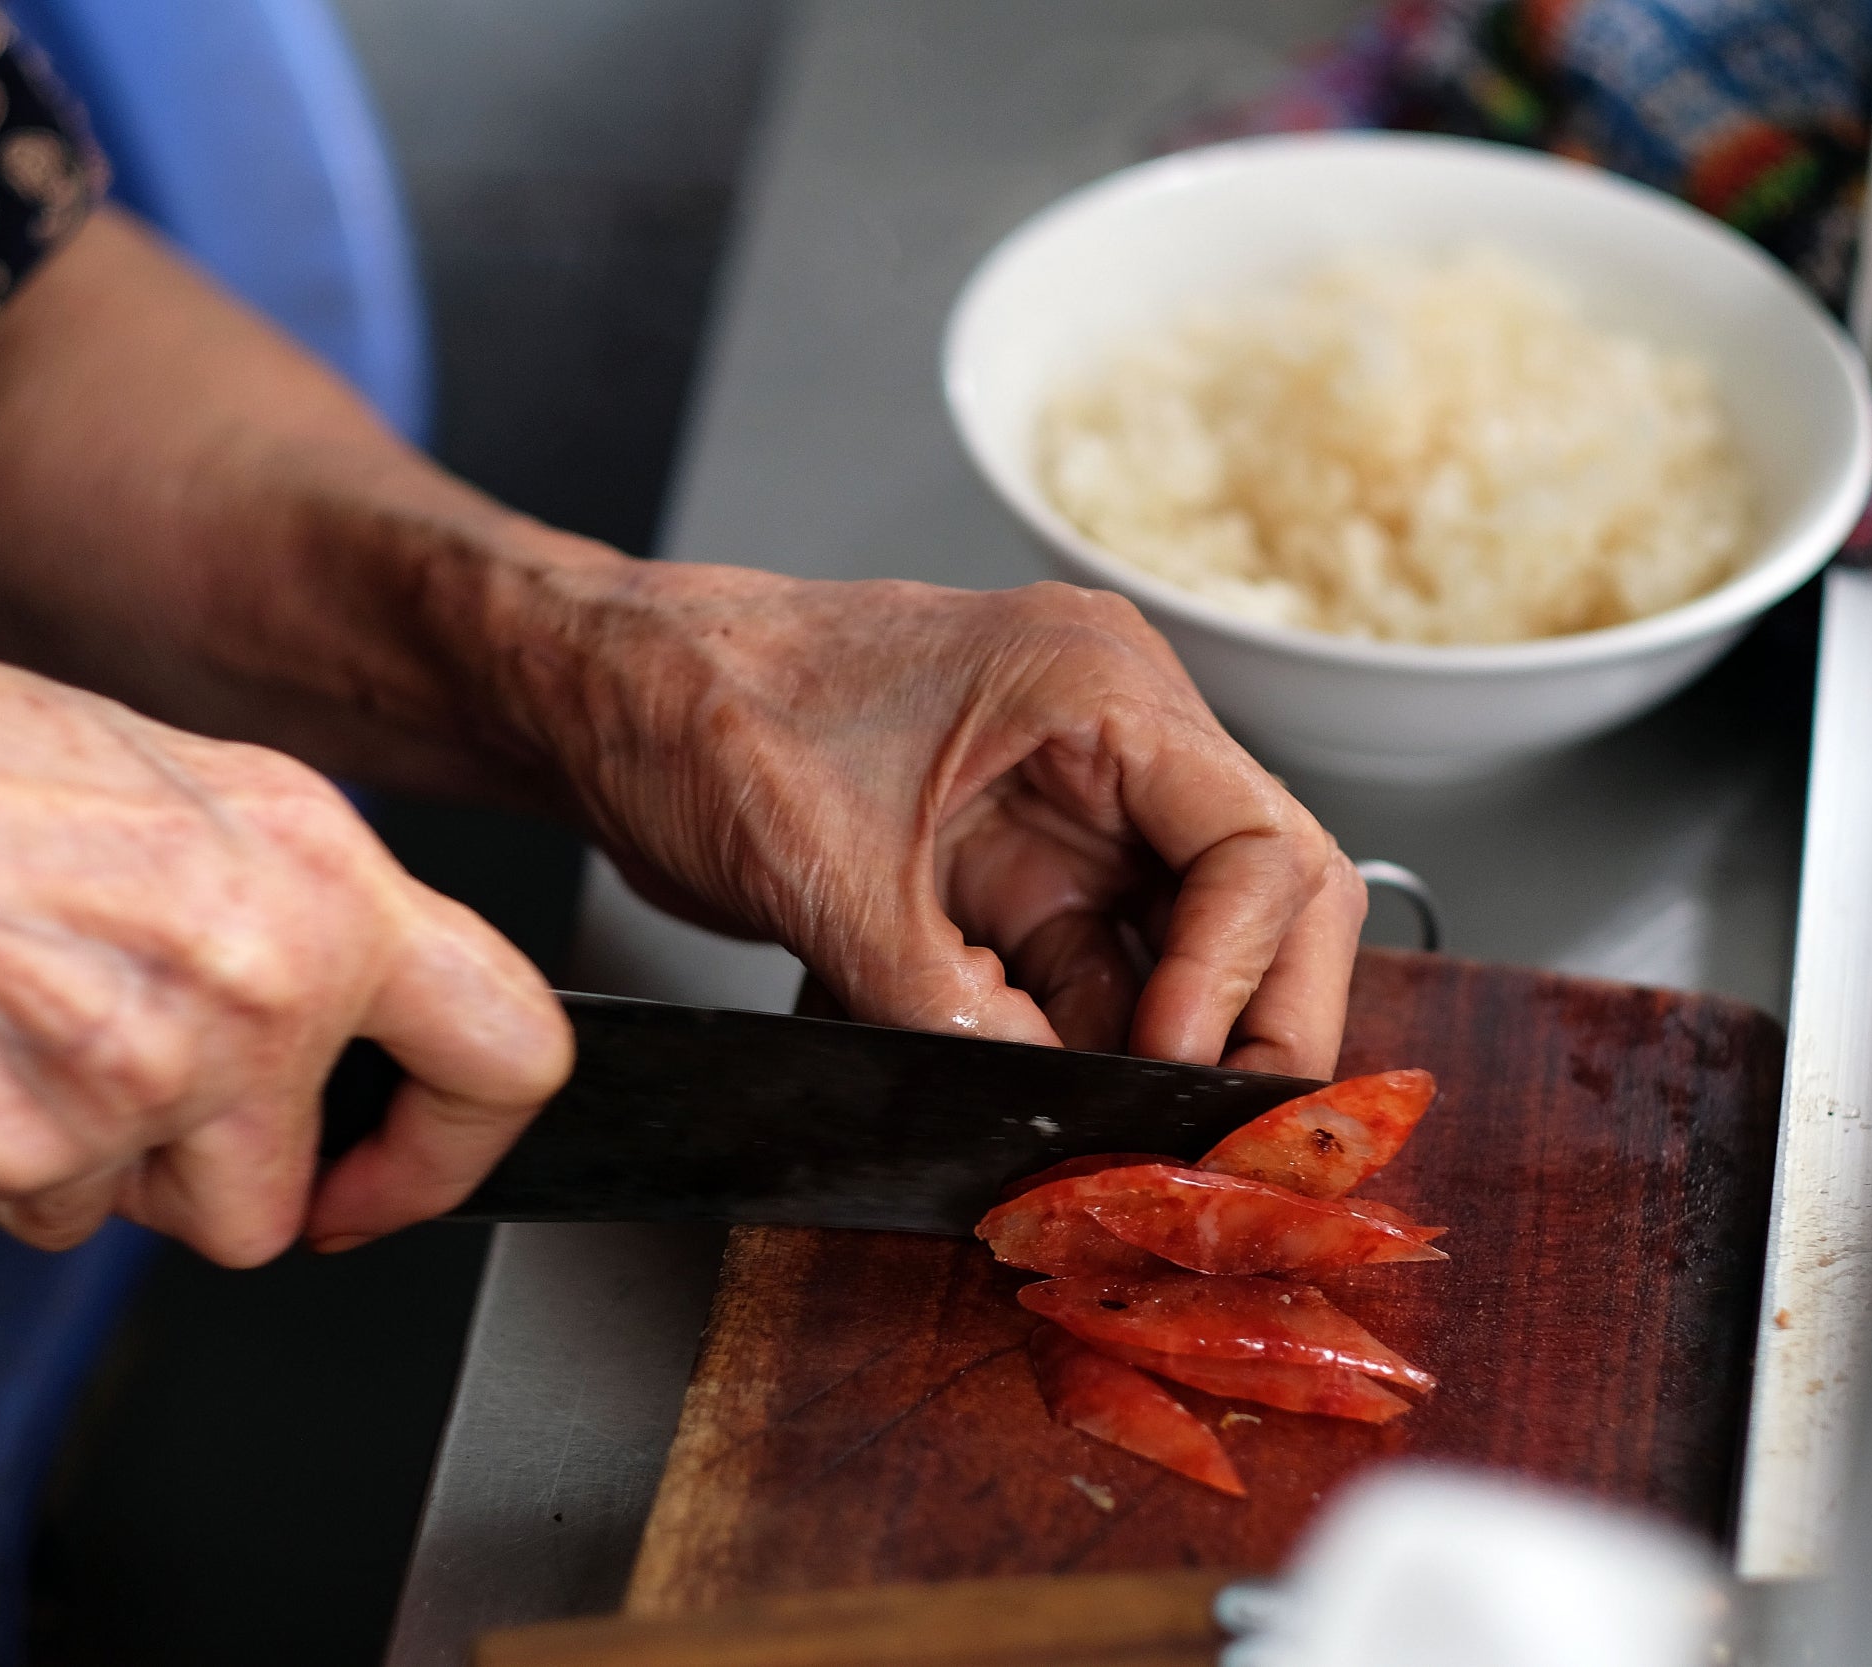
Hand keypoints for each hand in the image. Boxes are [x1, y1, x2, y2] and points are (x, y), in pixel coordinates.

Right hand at [0, 609, 569, 1261]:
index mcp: (322, 882)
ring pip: (109, 1219)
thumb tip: (318, 1017)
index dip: (450, 1145)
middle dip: (178, 1180)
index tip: (386, 1174)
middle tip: (91, 1084)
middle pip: (266, 1206)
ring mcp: (137, 1083)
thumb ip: (275, 911)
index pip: (509, 1050)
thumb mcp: (176, 784)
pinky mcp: (6, 1156)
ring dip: (36, 1156)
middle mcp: (257, 989)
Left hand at [518, 550, 1366, 1075]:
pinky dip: (1088, 1058)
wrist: (602, 697)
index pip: (1260, 843)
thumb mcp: (823, 866)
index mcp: (1095, 686)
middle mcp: (1113, 746)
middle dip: (1254, 1029)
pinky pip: (1095, 985)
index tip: (1166, 1071)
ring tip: (1128, 1151)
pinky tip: (1060, 1118)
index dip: (1238, 977)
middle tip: (1211, 1140)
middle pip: (1268, 902)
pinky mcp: (1015, 881)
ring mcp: (1069, 817)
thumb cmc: (697, 703)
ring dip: (1167, 1056)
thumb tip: (1045, 1118)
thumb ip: (947, 1003)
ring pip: (1191, 957)